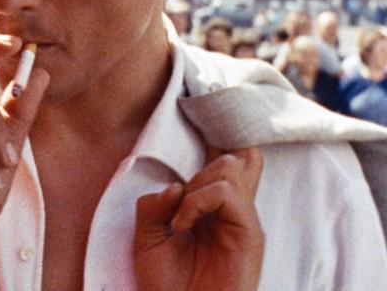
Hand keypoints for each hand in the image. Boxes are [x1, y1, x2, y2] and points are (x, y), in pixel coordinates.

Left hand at [134, 147, 264, 290]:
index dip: (216, 138)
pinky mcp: (249, 235)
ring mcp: (243, 221)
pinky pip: (227, 193)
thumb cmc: (167, 286)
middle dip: (201, 162)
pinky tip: (182, 224)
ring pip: (229, 166)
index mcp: (212, 208)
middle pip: (234, 155)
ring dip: (196, 184)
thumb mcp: (146, 239)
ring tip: (180, 217)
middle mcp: (232, 210)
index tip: (195, 122)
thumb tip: (174, 185)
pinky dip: (198, 201)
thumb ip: (153, 207)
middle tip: (179, 201)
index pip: (227, 160)